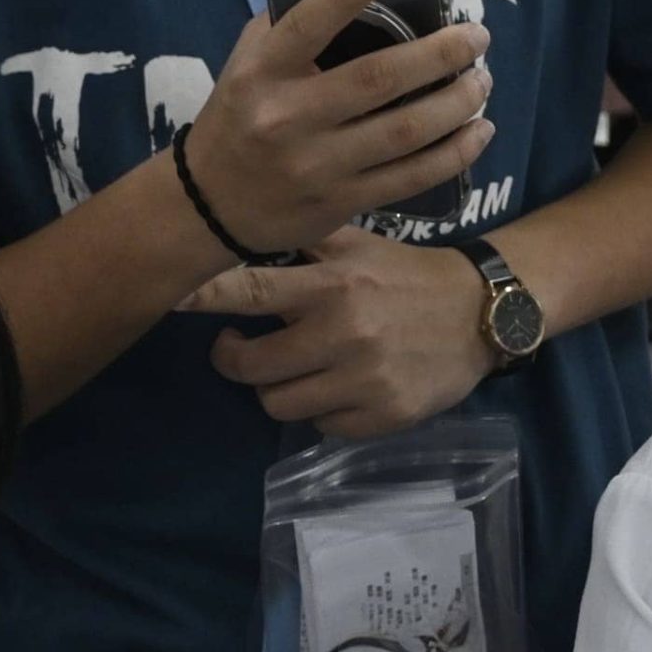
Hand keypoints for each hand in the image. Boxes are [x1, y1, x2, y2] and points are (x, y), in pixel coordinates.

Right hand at [182, 0, 493, 254]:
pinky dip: (456, 153)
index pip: (304, 29)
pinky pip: (413, 176)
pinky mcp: (345, 200)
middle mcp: (290, 118)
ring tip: (483, 82)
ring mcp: (320, 164)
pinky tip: (480, 132)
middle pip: (379, 80)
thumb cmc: (241, 120)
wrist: (214, 204)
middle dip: (440, 55)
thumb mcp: (248, 67)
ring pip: (407, 131)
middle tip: (477, 38)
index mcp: (263, 75)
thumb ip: (287, 33)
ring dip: (458, 104)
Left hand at [185, 226, 496, 436]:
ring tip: (297, 371)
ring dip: (279, 389)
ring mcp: (365, 380)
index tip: (167, 300)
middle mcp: (344, 334)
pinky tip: (342, 389)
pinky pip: (324, 427)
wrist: (484, 315)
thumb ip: (302, 241)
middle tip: (242, 350)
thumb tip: (239, 224)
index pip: (249, 291)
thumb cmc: (409, 276)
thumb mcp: (360, 245)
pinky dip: (324, 412)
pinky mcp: (386, 415)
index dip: (201, 298)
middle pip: (250, 367)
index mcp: (332, 286)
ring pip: (280, 404)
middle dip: (236, 359)